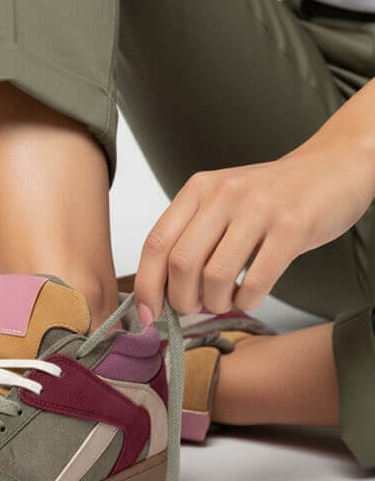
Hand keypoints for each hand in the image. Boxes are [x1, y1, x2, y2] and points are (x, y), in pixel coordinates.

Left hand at [135, 135, 374, 318]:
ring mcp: (258, 209)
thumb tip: (161, 291)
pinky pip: (255, 283)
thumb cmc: (274, 194)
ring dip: (216, 304)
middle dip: (183, 301)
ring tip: (226, 300)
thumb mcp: (223, 200)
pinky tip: (250, 295)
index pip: (155, 243)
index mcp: (199, 189)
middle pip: (181, 265)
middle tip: (196, 307)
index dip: (146, 286)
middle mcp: (223, 194)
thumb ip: (193, 235)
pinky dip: (247, 301)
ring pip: (215, 277)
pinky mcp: (291, 227)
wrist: (334, 166)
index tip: (146, 314)